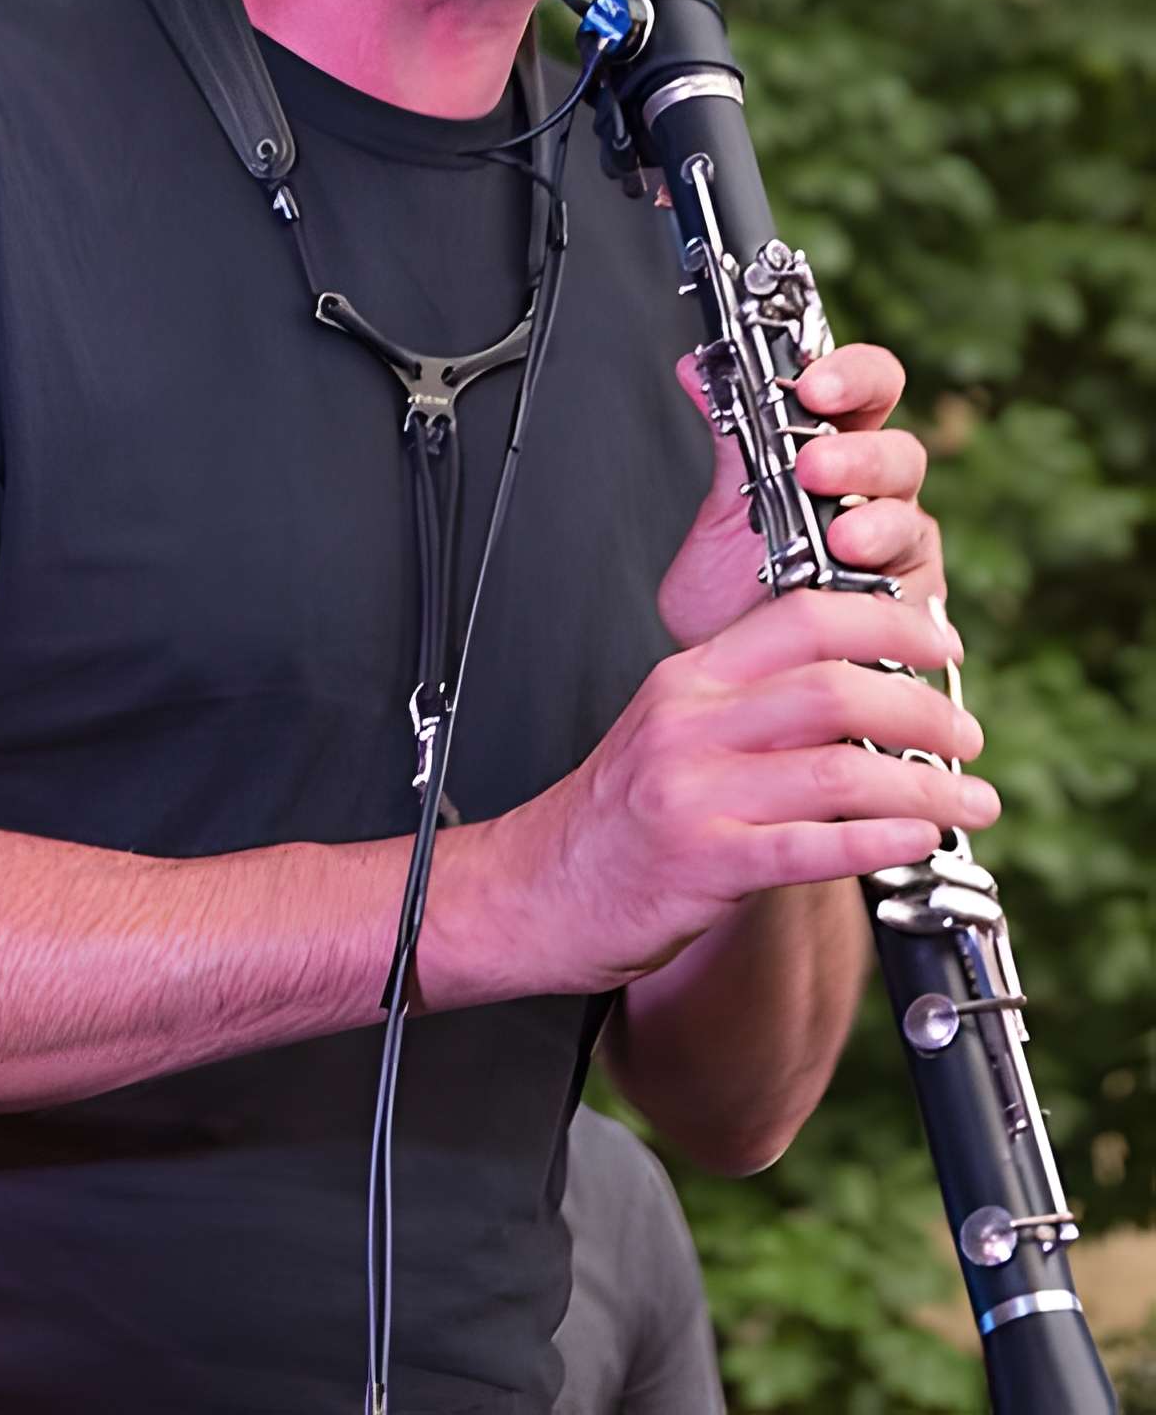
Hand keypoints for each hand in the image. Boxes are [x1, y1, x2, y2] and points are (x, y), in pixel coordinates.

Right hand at [498, 589, 999, 998]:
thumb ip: (751, 703)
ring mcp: (696, 792)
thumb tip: (863, 690)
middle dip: (922, 708)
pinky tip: (917, 842)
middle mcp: (692, 723)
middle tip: (967, 731)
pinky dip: (880, 841)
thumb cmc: (616, 814)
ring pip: (839, 769)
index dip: (885, 621)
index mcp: (690, 677)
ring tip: (970, 800)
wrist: (533, 888)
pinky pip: (813, 846)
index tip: (940, 641)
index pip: (801, 616)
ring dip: (924, 785)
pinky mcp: (705, 862)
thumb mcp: (672, 728)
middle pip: (833, 688)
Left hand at [657, 341, 946, 649]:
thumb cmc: (737, 595)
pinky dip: (889, 593)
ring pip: (911, 522)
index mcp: (839, 452)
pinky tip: (861, 596)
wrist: (739, 683)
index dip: (851, 376)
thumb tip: (694, 368)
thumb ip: (727, 445)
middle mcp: (879, 497)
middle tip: (813, 467)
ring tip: (840, 539)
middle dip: (859, 456)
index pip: (868, 389)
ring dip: (876, 525)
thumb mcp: (722, 516)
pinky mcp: (913, 616)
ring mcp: (902, 556)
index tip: (812, 386)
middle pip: (900, 453)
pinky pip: (917, 597)